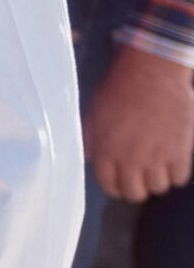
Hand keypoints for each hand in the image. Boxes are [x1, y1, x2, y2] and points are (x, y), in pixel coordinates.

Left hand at [85, 40, 193, 201]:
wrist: (151, 74)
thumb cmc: (119, 89)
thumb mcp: (93, 113)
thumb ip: (89, 139)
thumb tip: (89, 159)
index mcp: (105, 150)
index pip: (108, 185)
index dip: (114, 188)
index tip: (120, 184)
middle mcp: (130, 159)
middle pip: (134, 193)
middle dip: (135, 188)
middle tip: (139, 177)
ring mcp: (156, 157)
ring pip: (157, 188)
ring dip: (156, 180)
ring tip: (156, 167)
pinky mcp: (179, 152)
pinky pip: (179, 178)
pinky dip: (176, 174)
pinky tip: (172, 161)